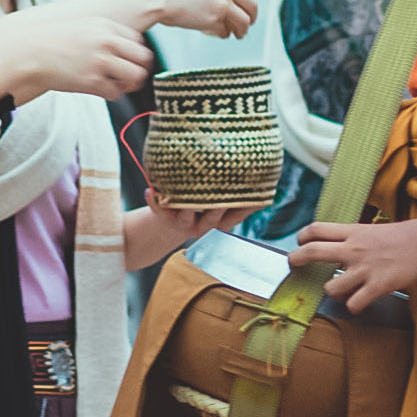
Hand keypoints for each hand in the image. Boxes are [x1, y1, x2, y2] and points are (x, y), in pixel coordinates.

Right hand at [0, 8, 155, 100]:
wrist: (27, 52)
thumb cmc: (51, 41)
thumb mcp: (81, 26)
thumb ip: (103, 33)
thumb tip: (122, 47)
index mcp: (106, 26)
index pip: (139, 41)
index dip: (136, 53)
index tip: (129, 60)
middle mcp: (107, 42)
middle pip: (144, 59)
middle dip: (139, 70)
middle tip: (130, 76)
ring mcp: (101, 62)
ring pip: (135, 77)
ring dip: (129, 84)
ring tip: (117, 85)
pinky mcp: (91, 81)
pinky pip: (116, 93)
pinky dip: (112, 94)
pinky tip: (101, 90)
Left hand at [125, 192, 246, 269]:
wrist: (171, 221)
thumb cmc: (202, 207)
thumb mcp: (224, 209)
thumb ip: (242, 202)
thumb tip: (267, 191)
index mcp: (220, 223)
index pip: (234, 214)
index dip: (240, 205)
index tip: (246, 192)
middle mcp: (203, 226)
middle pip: (212, 217)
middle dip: (216, 208)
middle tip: (219, 197)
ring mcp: (183, 223)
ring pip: (185, 216)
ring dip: (183, 205)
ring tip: (181, 194)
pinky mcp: (165, 217)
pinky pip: (158, 210)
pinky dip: (153, 201)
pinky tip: (150, 190)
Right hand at [136, 0, 259, 37]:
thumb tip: (227, 0)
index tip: (242, 5)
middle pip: (251, 3)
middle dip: (251, 15)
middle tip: (248, 23)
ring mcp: (221, 2)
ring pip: (244, 21)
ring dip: (242, 30)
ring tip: (238, 34)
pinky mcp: (213, 19)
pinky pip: (226, 31)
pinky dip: (223, 34)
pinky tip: (214, 33)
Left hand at [293, 216, 416, 314]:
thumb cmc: (405, 236)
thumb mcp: (374, 231)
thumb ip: (354, 240)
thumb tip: (338, 252)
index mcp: (353, 232)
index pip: (316, 229)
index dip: (302, 237)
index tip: (300, 244)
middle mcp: (354, 249)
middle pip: (311, 251)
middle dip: (296, 260)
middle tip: (293, 265)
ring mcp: (365, 269)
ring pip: (330, 288)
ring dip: (332, 292)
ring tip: (342, 291)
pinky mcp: (378, 286)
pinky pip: (354, 304)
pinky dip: (354, 307)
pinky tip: (361, 302)